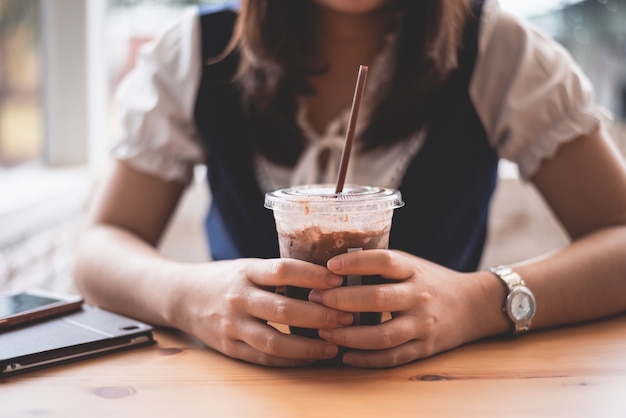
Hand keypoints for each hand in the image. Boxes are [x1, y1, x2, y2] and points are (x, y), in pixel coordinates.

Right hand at [171, 258, 353, 366]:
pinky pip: (264, 358)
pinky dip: (290, 360)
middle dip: (319, 314)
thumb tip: (326, 278)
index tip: (338, 278)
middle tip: (347, 316)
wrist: (181, 296)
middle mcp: (238, 298)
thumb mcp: (247, 267)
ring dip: (308, 345)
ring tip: (334, 345)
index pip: (282, 270)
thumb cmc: (225, 279)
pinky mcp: (229, 347)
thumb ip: (277, 274)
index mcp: (245, 271)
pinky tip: (311, 357)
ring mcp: (232, 325)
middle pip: (283, 308)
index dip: (312, 274)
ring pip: (274, 340)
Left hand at [309, 250, 479, 367]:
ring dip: (349, 335)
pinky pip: (392, 358)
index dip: (356, 263)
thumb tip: (333, 265)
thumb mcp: (412, 265)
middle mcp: (420, 297)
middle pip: (378, 299)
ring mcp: (423, 325)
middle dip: (342, 300)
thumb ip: (381, 266)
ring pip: (383, 335)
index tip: (330, 265)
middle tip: (315, 298)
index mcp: (414, 270)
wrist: (474, 306)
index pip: (385, 262)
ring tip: (324, 330)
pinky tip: (345, 355)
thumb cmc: (430, 282)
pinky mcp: (425, 348)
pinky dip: (367, 359)